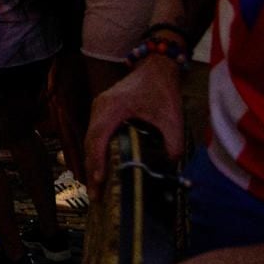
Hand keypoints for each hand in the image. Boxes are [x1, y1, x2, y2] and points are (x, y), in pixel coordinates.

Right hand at [83, 60, 184, 196]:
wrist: (157, 66)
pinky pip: (94, 136)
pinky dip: (96, 154)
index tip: (99, 181)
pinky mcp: (101, 112)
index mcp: (113, 107)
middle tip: (96, 196)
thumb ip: (173, 142)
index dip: (98, 160)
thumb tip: (170, 166)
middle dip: (92, 170)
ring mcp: (98, 109)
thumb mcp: (172, 116)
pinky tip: (101, 170)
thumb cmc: (162, 88)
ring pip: (89, 140)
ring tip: (97, 189)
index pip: (99, 137)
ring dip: (92, 163)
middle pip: (90, 142)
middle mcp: (100, 107)